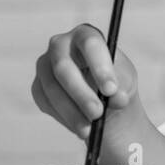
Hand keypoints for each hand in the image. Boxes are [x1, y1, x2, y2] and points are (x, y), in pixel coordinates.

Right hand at [32, 23, 138, 139]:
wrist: (104, 102)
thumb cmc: (117, 84)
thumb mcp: (126, 83)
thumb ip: (122, 87)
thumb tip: (117, 98)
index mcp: (86, 35)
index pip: (90, 44)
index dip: (100, 68)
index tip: (111, 90)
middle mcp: (60, 45)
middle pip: (64, 67)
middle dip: (81, 93)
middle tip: (98, 113)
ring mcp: (45, 65)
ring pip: (52, 88)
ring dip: (71, 111)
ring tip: (90, 129)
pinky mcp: (38, 86)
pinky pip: (46, 102)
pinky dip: (63, 117)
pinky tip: (79, 126)